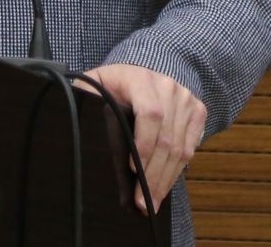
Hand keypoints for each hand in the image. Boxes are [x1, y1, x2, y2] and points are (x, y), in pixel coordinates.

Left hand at [83, 63, 206, 214]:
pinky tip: (165, 185)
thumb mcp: (96, 83)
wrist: (142, 70)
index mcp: (141, 79)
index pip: (150, 114)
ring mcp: (185, 100)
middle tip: (141, 201)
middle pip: (166, 138)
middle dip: (152, 175)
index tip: (130, 168)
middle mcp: (168, 87)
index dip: (143, 144)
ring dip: (165, 179)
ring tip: (152, 201)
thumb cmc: (114, 83)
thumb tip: (73, 117)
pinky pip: (190, 148)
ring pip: (180, 148)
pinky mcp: (197, 111)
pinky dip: (177, 170)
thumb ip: (85, 96)